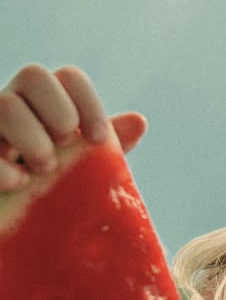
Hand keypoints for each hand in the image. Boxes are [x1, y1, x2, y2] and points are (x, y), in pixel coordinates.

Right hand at [0, 64, 146, 191]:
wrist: (19, 224)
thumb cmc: (54, 189)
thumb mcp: (84, 168)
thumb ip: (108, 146)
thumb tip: (139, 121)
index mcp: (46, 103)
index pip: (69, 77)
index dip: (88, 104)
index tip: (99, 141)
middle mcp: (14, 103)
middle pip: (33, 74)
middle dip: (59, 112)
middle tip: (67, 147)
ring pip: (5, 104)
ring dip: (34, 140)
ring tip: (46, 171)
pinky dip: (4, 168)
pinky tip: (20, 184)